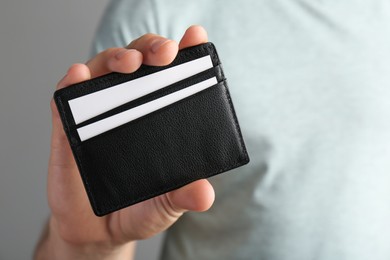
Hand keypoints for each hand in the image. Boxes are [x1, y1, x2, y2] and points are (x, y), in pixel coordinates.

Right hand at [36, 26, 213, 259]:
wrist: (100, 232)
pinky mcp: (70, 128)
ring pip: (103, 70)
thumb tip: (204, 193)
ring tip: (130, 64)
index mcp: (159, 115)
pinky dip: (72, 83)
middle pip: (139, 62)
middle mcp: (130, 107)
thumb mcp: (167, 204)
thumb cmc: (139, 209)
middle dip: (152, 48)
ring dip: (116, 58)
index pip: (172, 75)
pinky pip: (67, 98)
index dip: (185, 53)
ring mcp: (99, 114)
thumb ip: (184, 195)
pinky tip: (79, 76)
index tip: (196, 38)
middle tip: (166, 53)